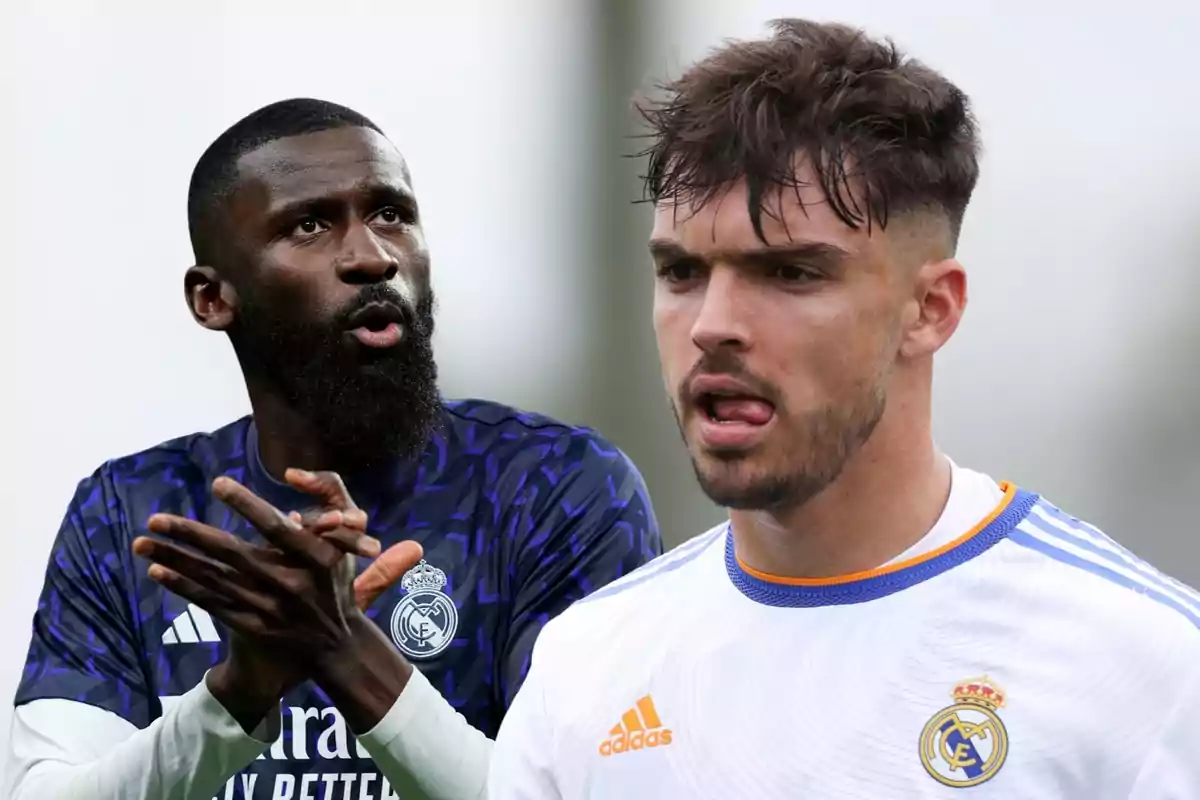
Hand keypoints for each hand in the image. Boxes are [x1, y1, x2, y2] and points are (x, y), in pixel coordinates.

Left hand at [132, 472, 421, 727]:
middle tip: (155, 519)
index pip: (276, 527)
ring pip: (214, 579)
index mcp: (316, 559)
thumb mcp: (345, 552)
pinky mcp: (251, 627)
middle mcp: (289, 584)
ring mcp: (268, 608)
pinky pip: (211, 604)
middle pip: (232, 554)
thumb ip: (326, 526)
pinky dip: (184, 587)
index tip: (218, 483)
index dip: (247, 504)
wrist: (336, 646)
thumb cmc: (336, 587)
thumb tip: (292, 512)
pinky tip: (158, 572)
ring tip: (143, 543)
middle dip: (190, 535)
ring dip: (175, 560)